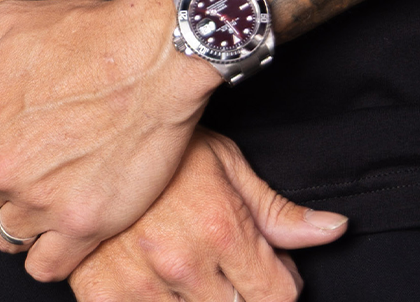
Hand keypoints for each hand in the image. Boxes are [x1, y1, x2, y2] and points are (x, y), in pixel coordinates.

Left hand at [0, 0, 219, 279]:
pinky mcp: (83, 225)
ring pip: (8, 236)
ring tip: (56, 182)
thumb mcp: (2, 27)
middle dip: (1, 183)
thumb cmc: (86, 33)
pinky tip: (68, 216)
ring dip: (25, 217)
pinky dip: (51, 250)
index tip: (6, 136)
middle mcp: (0, 171)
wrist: (158, 52)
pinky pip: (44, 267)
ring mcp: (41, 202)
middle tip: (39, 153)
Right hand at [70, 130, 345, 300]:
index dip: (281, 284)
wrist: (85, 134)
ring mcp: (141, 286)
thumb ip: (279, 212)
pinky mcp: (103, 299)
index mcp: (221, 227)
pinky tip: (159, 282)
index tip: (270, 270)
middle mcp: (183, 262)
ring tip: (193, 271)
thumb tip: (335, 230)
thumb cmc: (162, 146)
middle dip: (244, 294)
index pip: (278, 296)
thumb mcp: (227, 165)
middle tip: (228, 267)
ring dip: (203, 301)